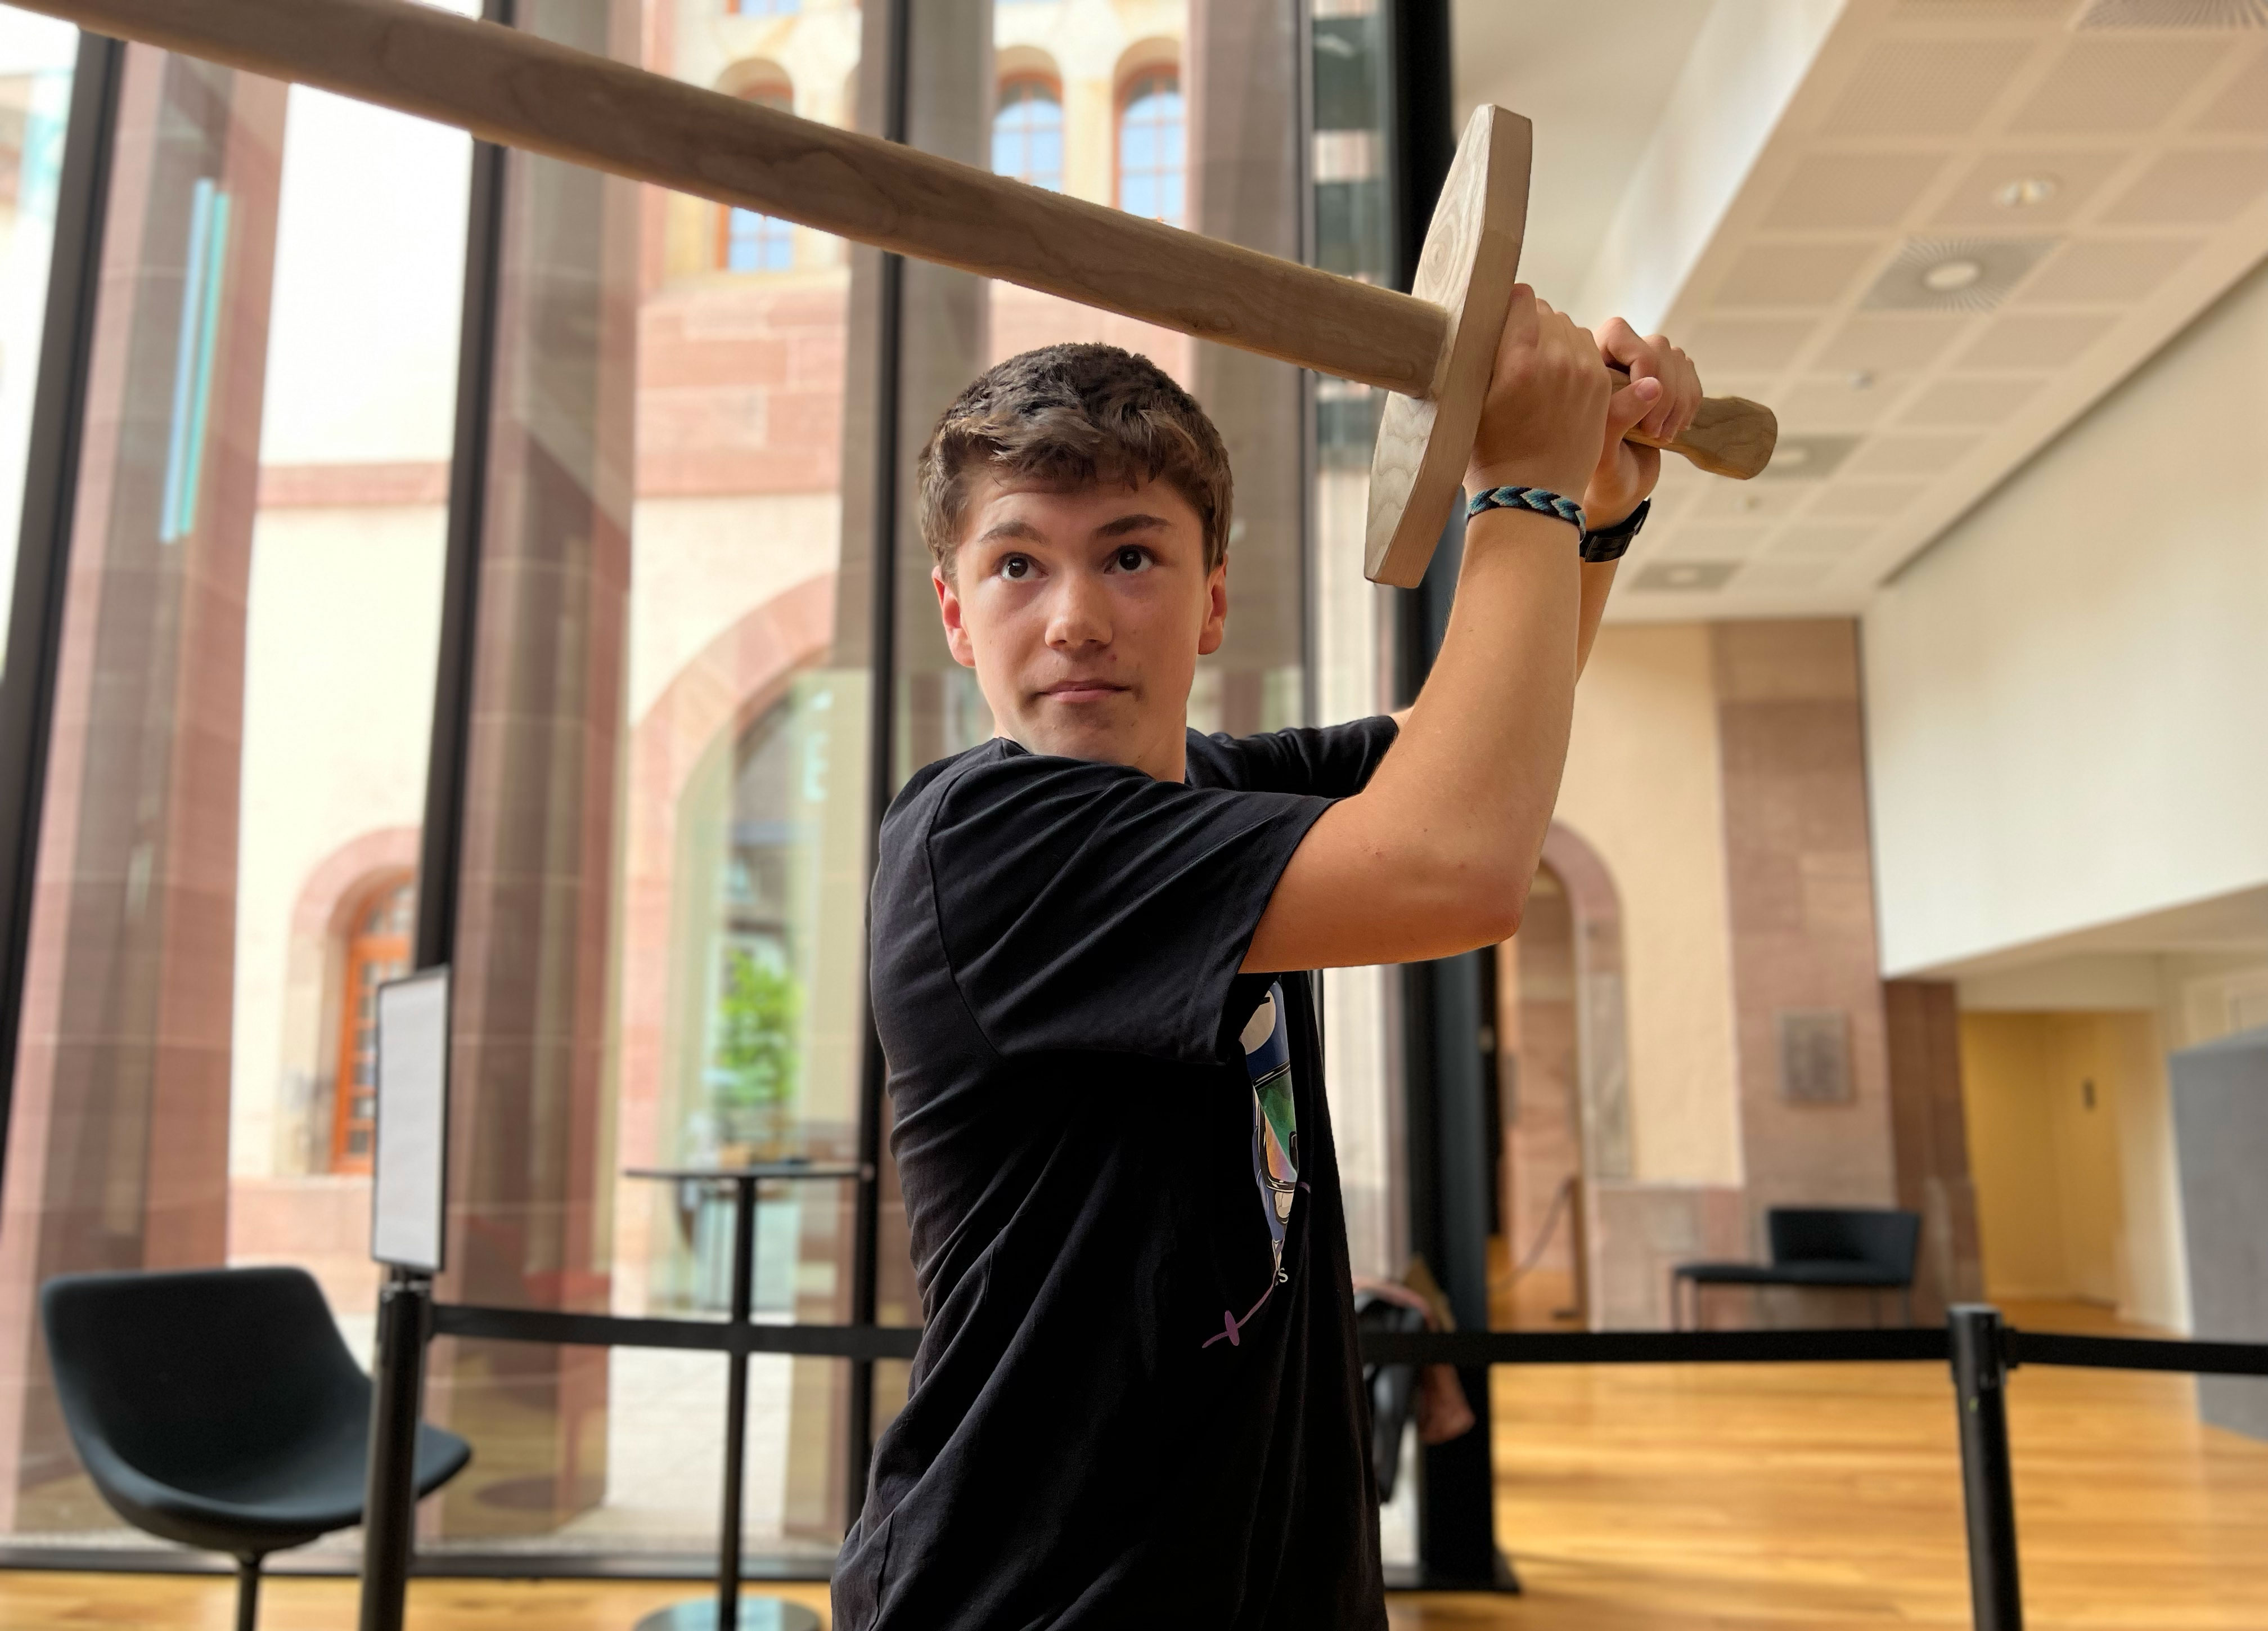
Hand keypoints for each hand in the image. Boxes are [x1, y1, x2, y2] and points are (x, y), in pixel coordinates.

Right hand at [1464, 286, 1613, 503]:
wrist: (1533, 496)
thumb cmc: (1489, 456)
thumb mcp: (1468, 405)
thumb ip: (1479, 357)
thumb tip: (1485, 317)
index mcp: (1518, 363)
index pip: (1519, 299)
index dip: (1506, 308)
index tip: (1497, 324)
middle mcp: (1556, 360)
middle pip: (1544, 310)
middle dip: (1527, 324)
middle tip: (1512, 352)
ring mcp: (1583, 372)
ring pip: (1568, 326)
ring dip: (1552, 337)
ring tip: (1535, 366)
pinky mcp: (1600, 385)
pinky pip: (1588, 346)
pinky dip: (1572, 354)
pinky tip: (1556, 376)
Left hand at [1581, 318, 1700, 529]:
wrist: (1615, 493)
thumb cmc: (1597, 478)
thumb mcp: (1601, 455)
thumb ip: (1616, 419)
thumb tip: (1651, 386)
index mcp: (1586, 369)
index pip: (1618, 332)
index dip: (1640, 359)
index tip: (1645, 403)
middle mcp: (1614, 362)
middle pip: (1656, 345)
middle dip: (1664, 390)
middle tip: (1653, 432)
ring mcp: (1642, 371)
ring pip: (1677, 358)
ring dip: (1679, 399)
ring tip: (1661, 435)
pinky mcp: (1665, 384)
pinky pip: (1690, 372)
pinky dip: (1691, 402)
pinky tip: (1674, 430)